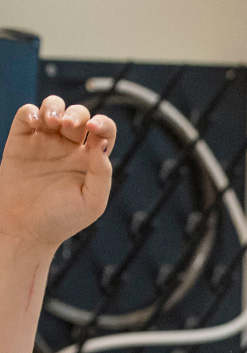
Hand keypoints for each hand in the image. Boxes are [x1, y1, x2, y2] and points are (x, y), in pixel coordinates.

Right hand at [0, 96, 114, 252]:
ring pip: (53, 108)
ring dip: (54, 107)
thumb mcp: (92, 202)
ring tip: (52, 121)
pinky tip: (34, 122)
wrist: (25, 229)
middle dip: (77, 114)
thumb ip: (102, 173)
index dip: (103, 123)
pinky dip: (30, 111)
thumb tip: (101, 144)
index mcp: (91, 160)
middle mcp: (69, 147)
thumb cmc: (62, 219)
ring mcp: (44, 142)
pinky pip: (26, 115)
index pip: (104, 131)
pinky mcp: (20, 141)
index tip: (94, 130)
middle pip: (79, 115)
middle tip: (69, 125)